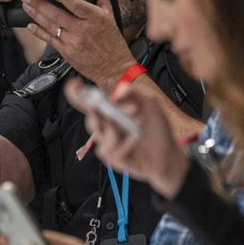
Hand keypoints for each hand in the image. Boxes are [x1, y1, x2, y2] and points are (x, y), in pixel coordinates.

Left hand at [21, 0, 131, 88]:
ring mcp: (72, 42)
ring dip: (35, 15)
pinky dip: (38, 32)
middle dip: (38, 3)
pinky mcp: (66, 52)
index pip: (74, 3)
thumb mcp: (110, 17)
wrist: (113, 68)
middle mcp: (82, 29)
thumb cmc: (113, 43)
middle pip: (56, 14)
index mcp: (94, 18)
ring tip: (26, 5)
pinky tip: (29, 26)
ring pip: (50, 26)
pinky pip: (49, 40)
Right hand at [66, 77, 189, 196]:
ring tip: (133, 130)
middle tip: (100, 108)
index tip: (74, 85)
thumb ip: (135, 93)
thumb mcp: (151, 105)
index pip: (90, 103)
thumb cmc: (159, 131)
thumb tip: (118, 92)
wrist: (169, 155)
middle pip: (90, 119)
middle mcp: (108, 128)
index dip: (79, 95)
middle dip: (94, 113)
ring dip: (114, 130)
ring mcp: (109, 144)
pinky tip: (136, 141)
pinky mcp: (114, 159)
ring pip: (99, 135)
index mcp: (113, 113)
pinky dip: (125, 144)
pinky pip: (111, 150)